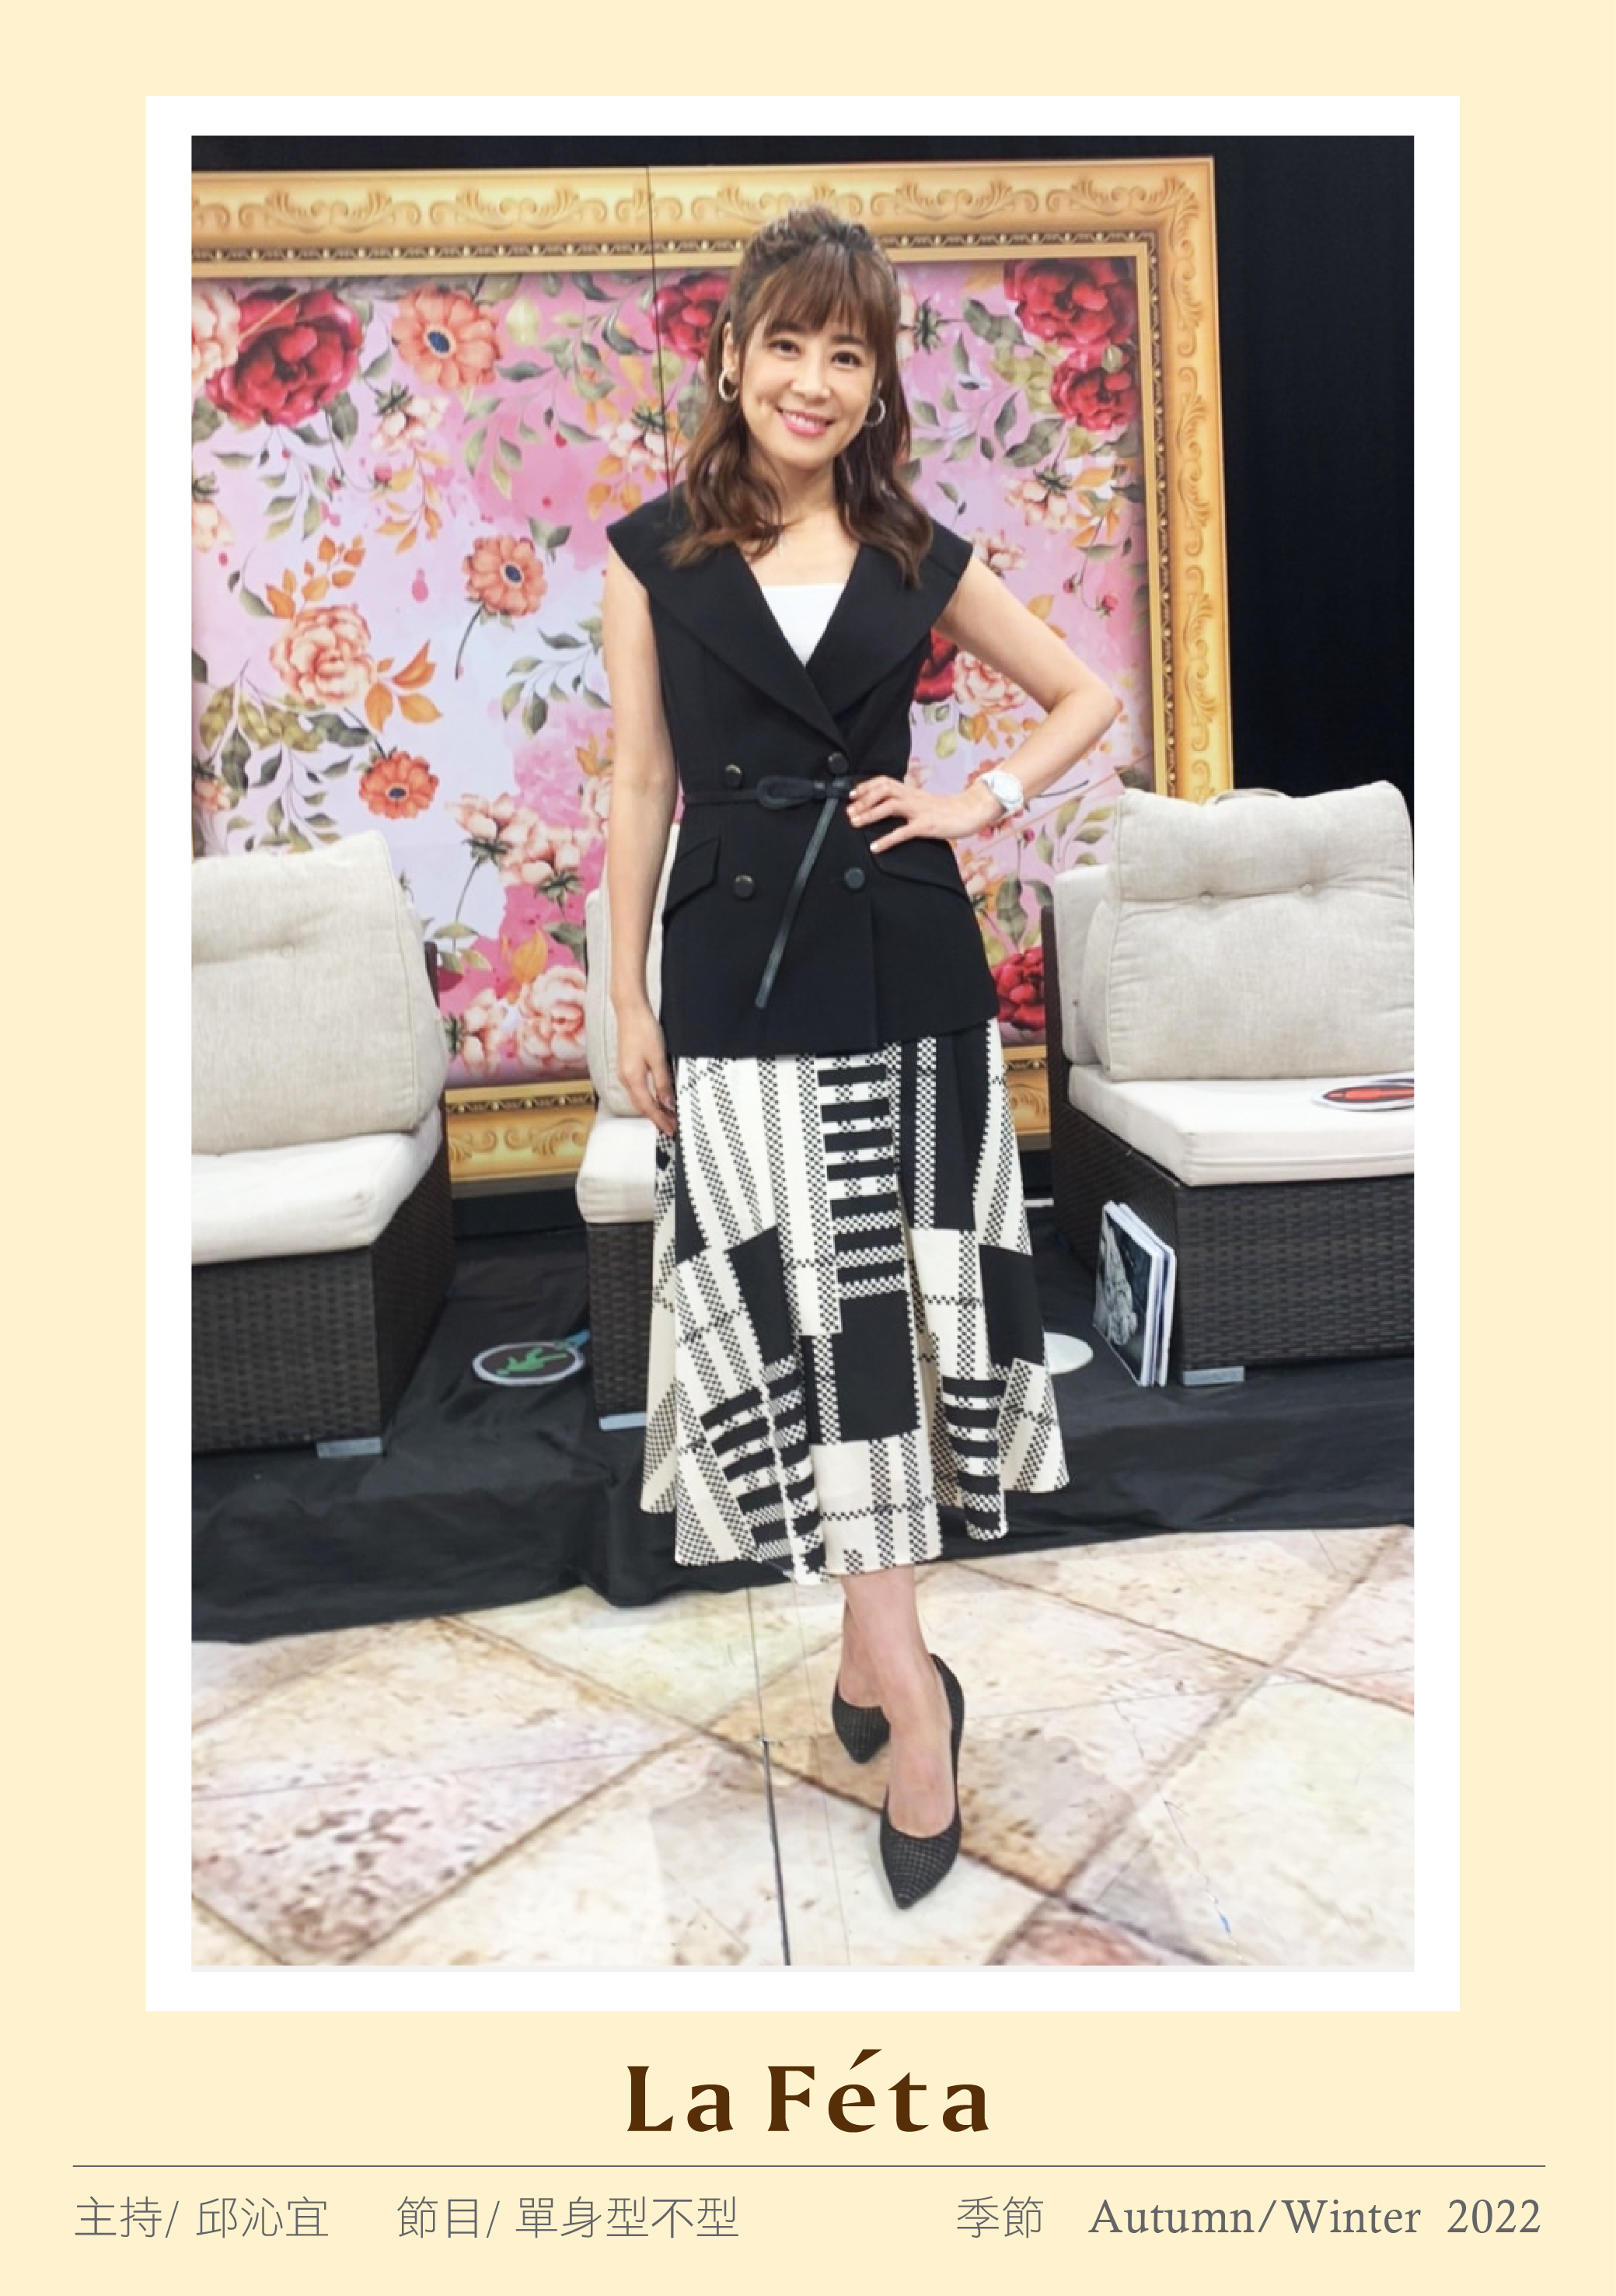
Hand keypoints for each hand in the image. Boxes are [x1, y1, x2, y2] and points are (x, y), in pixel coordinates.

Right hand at [615, 1001, 675, 1135]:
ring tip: (666, 1115)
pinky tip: (656, 1097)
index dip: (660, 1120)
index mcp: (632, 1078)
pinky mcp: (626, 1067)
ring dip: (652, 1108)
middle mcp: (625, 1078)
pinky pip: (637, 1089)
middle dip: (656, 1118)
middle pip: (641, 1106)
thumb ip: (663, 1083)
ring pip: (639, 1098)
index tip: (670, 1129)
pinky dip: (647, 1097)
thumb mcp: (658, 1058)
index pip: (648, 1107)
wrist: (630, 1011)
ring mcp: (624, 1072)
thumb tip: (668, 1103)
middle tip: (671, 1126)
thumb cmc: (643, 1030)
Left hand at [846, 773, 1000, 848]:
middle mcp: (913, 797)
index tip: (852, 794)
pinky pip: (903, 832)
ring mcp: (919, 810)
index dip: (866, 786)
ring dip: (869, 814)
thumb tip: (889, 806)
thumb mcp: (924, 802)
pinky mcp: (926, 825)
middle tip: (849, 811)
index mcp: (912, 791)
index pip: (885, 782)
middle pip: (883, 790)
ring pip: (889, 806)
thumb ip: (908, 802)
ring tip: (855, 824)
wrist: (971, 812)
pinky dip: (886, 840)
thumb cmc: (948, 810)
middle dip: (863, 800)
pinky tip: (875, 847)